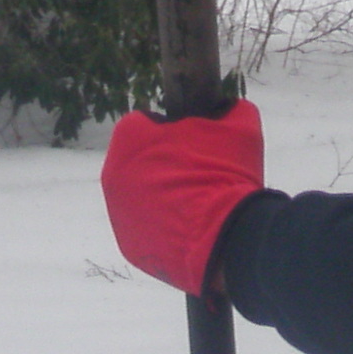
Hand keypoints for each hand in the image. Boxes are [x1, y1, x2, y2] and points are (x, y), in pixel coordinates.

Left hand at [102, 97, 265, 291]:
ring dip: (162, 196)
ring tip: (196, 205)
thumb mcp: (238, 127)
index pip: (144, 122)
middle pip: (138, 161)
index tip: (194, 141)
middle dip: (163, 164)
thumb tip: (226, 109)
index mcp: (130, 136)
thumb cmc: (226, 176)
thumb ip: (226, 109)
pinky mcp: (129, 244)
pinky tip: (189, 229)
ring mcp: (118, 212)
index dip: (172, 130)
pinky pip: (146, 228)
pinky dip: (163, 227)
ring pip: (139, 196)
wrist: (222, 237)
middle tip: (197, 175)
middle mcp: (113, 172)